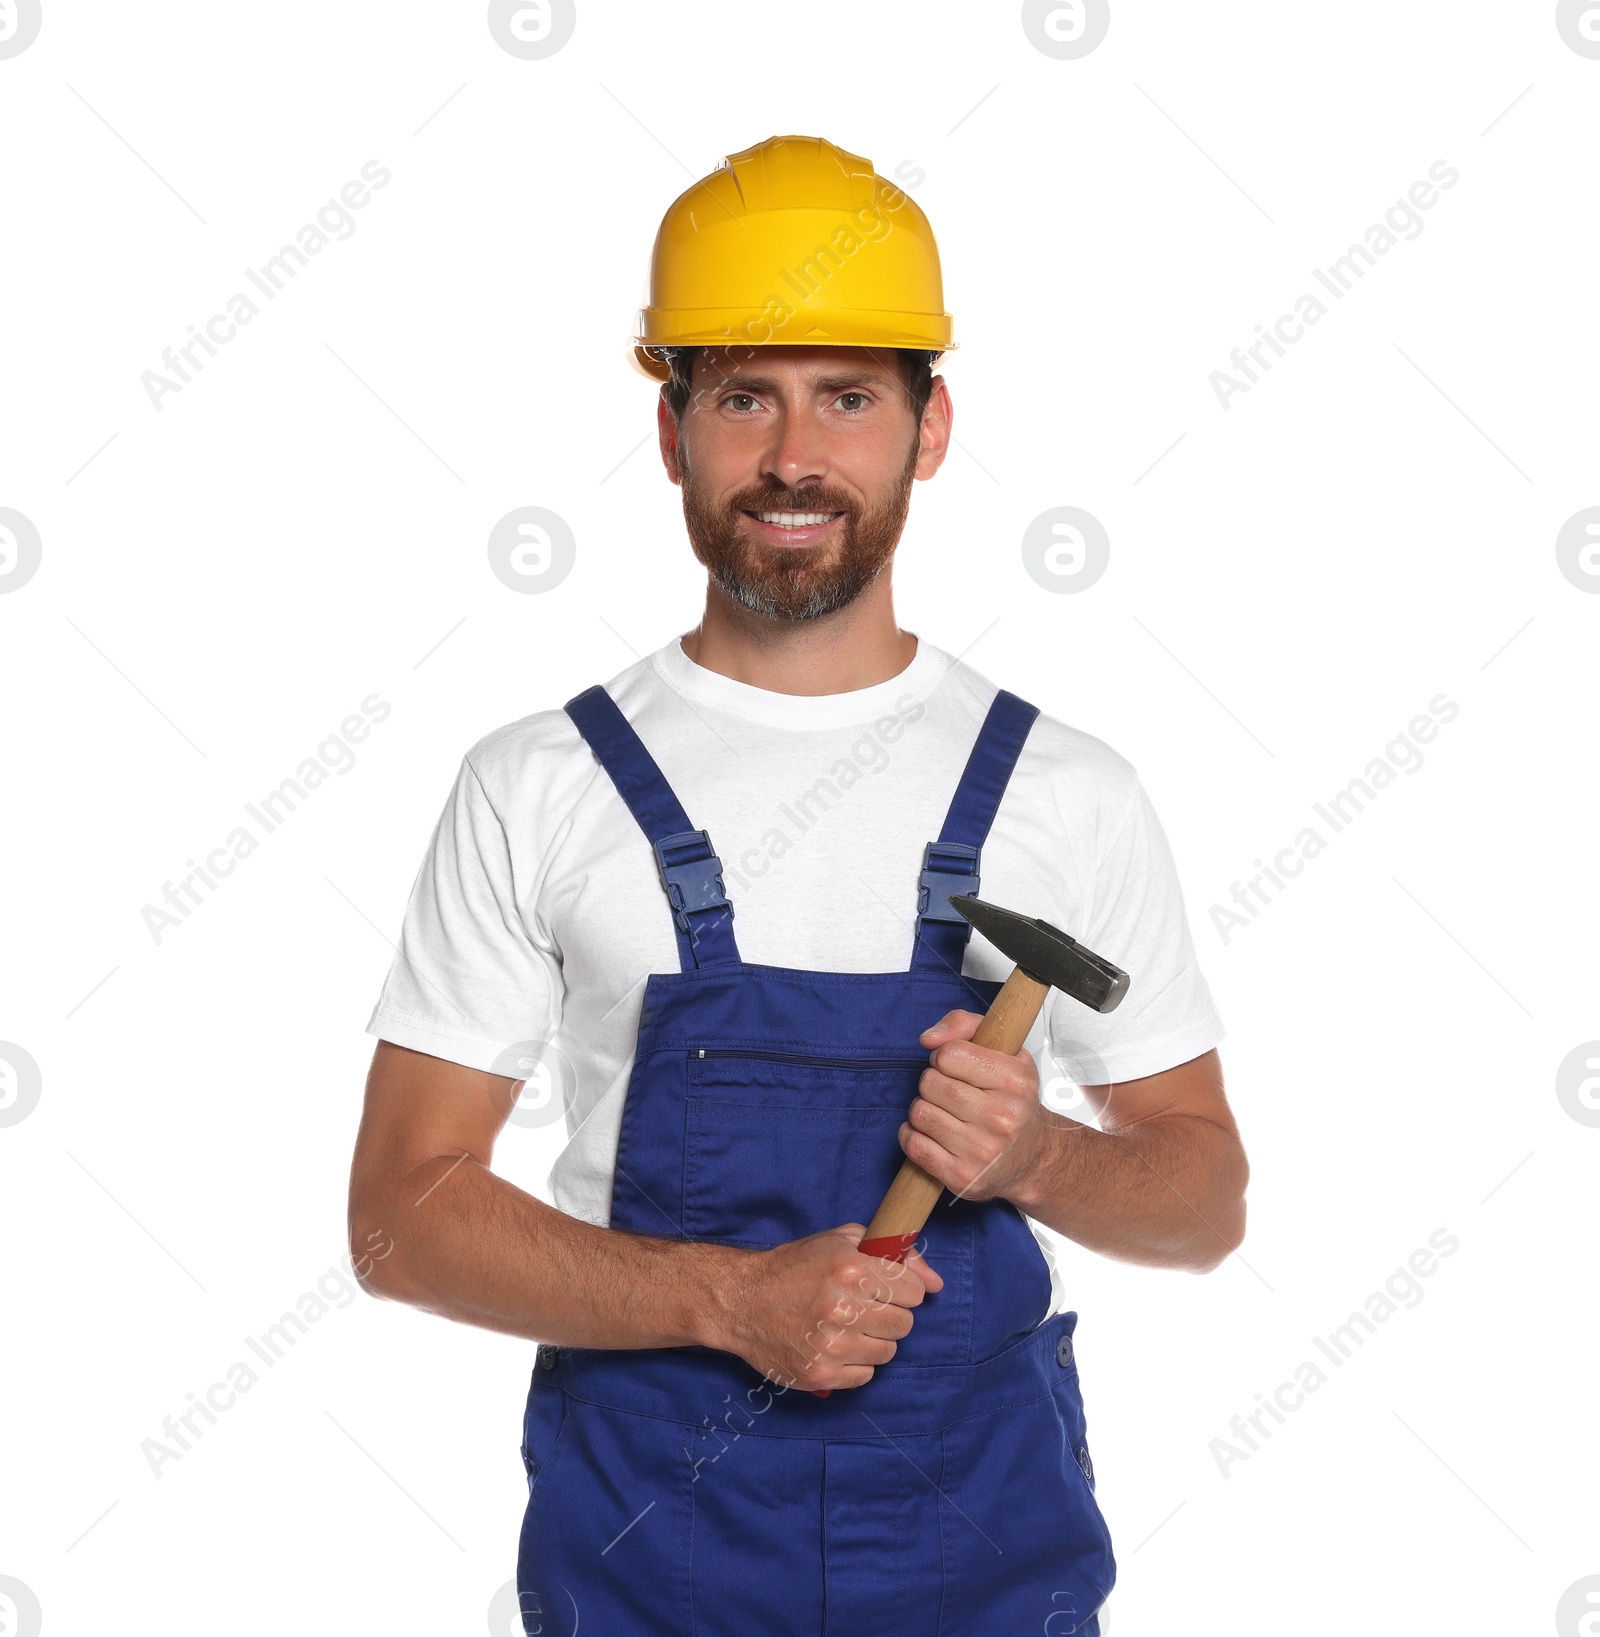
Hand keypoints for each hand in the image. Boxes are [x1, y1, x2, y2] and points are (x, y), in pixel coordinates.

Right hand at [714, 1224, 942, 1392]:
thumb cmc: (795, 1267)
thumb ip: (895, 1253)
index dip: (902, 1288)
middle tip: (864, 1307)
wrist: (743, 1301)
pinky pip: (866, 1376)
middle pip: (905, 1324)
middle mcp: (844, 1308)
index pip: (914, 1291)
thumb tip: (936, 1283)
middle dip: (890, 1314)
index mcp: (851, 1268)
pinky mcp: (822, 1375)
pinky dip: (855, 1363)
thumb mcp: (842, 1241)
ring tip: (847, 1326)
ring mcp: (833, 1345)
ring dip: (873, 1339)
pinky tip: (834, 1345)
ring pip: (888, 1352)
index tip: (885, 1287)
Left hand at [902, 1010, 1047, 1204]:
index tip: (954, 1066)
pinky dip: (912, 1135)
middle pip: (930, 1083)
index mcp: (1015, 1081)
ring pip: (919, 1112)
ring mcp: (981, 1151)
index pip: (950, 1054)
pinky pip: (913, 1145)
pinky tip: (932, 1134)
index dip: (944, 1057)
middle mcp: (1001, 1118)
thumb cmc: (1013, 1101)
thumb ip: (965, 1025)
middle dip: (932, 1083)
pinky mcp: (961, 1177)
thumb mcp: (1004, 1051)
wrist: (1033, 1158)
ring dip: (924, 1109)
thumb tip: (928, 1038)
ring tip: (945, 1113)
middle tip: (951, 1092)